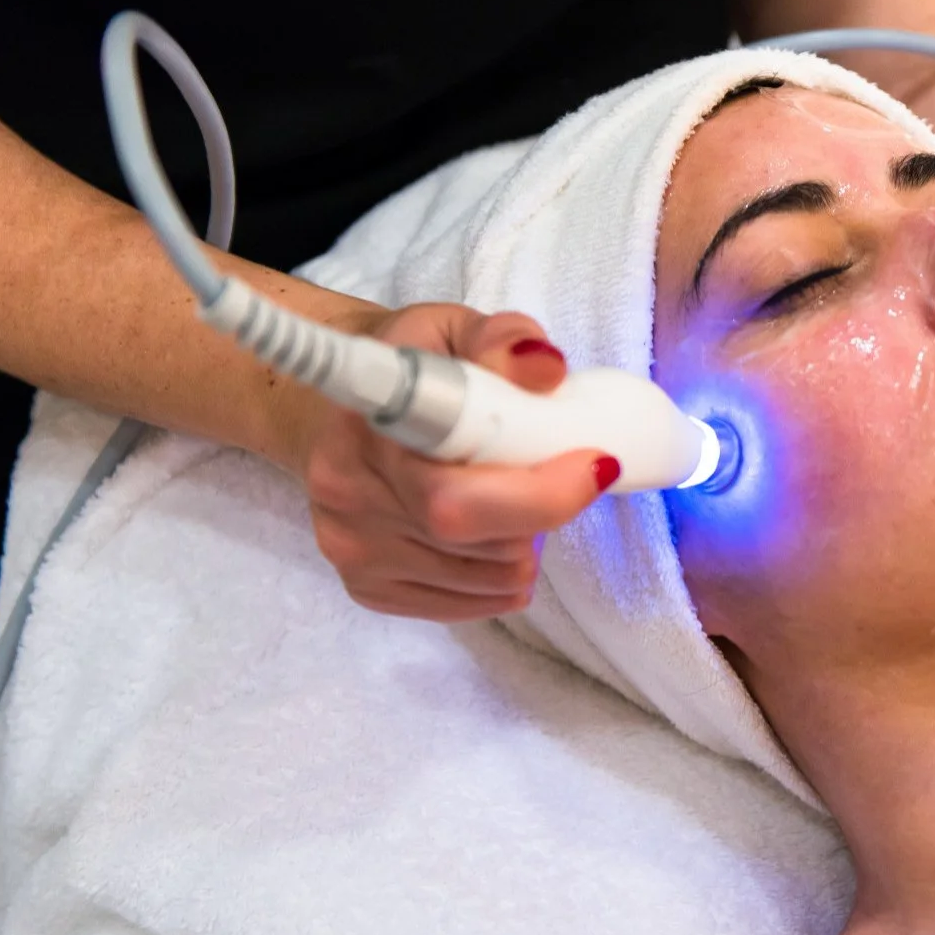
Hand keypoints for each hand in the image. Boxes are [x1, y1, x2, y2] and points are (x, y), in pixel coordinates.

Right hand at [283, 305, 617, 620]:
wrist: (337, 411)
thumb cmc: (415, 365)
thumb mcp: (456, 329)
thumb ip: (502, 340)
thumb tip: (546, 367)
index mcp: (370, 427)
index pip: (458, 497)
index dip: (540, 493)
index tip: (597, 464)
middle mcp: (349, 497)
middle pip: (481, 544)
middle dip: (543, 512)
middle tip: (557, 473)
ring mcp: (353, 550)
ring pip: (488, 579)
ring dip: (524, 544)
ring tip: (513, 495)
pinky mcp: (365, 587)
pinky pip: (468, 605)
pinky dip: (500, 575)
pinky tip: (491, 534)